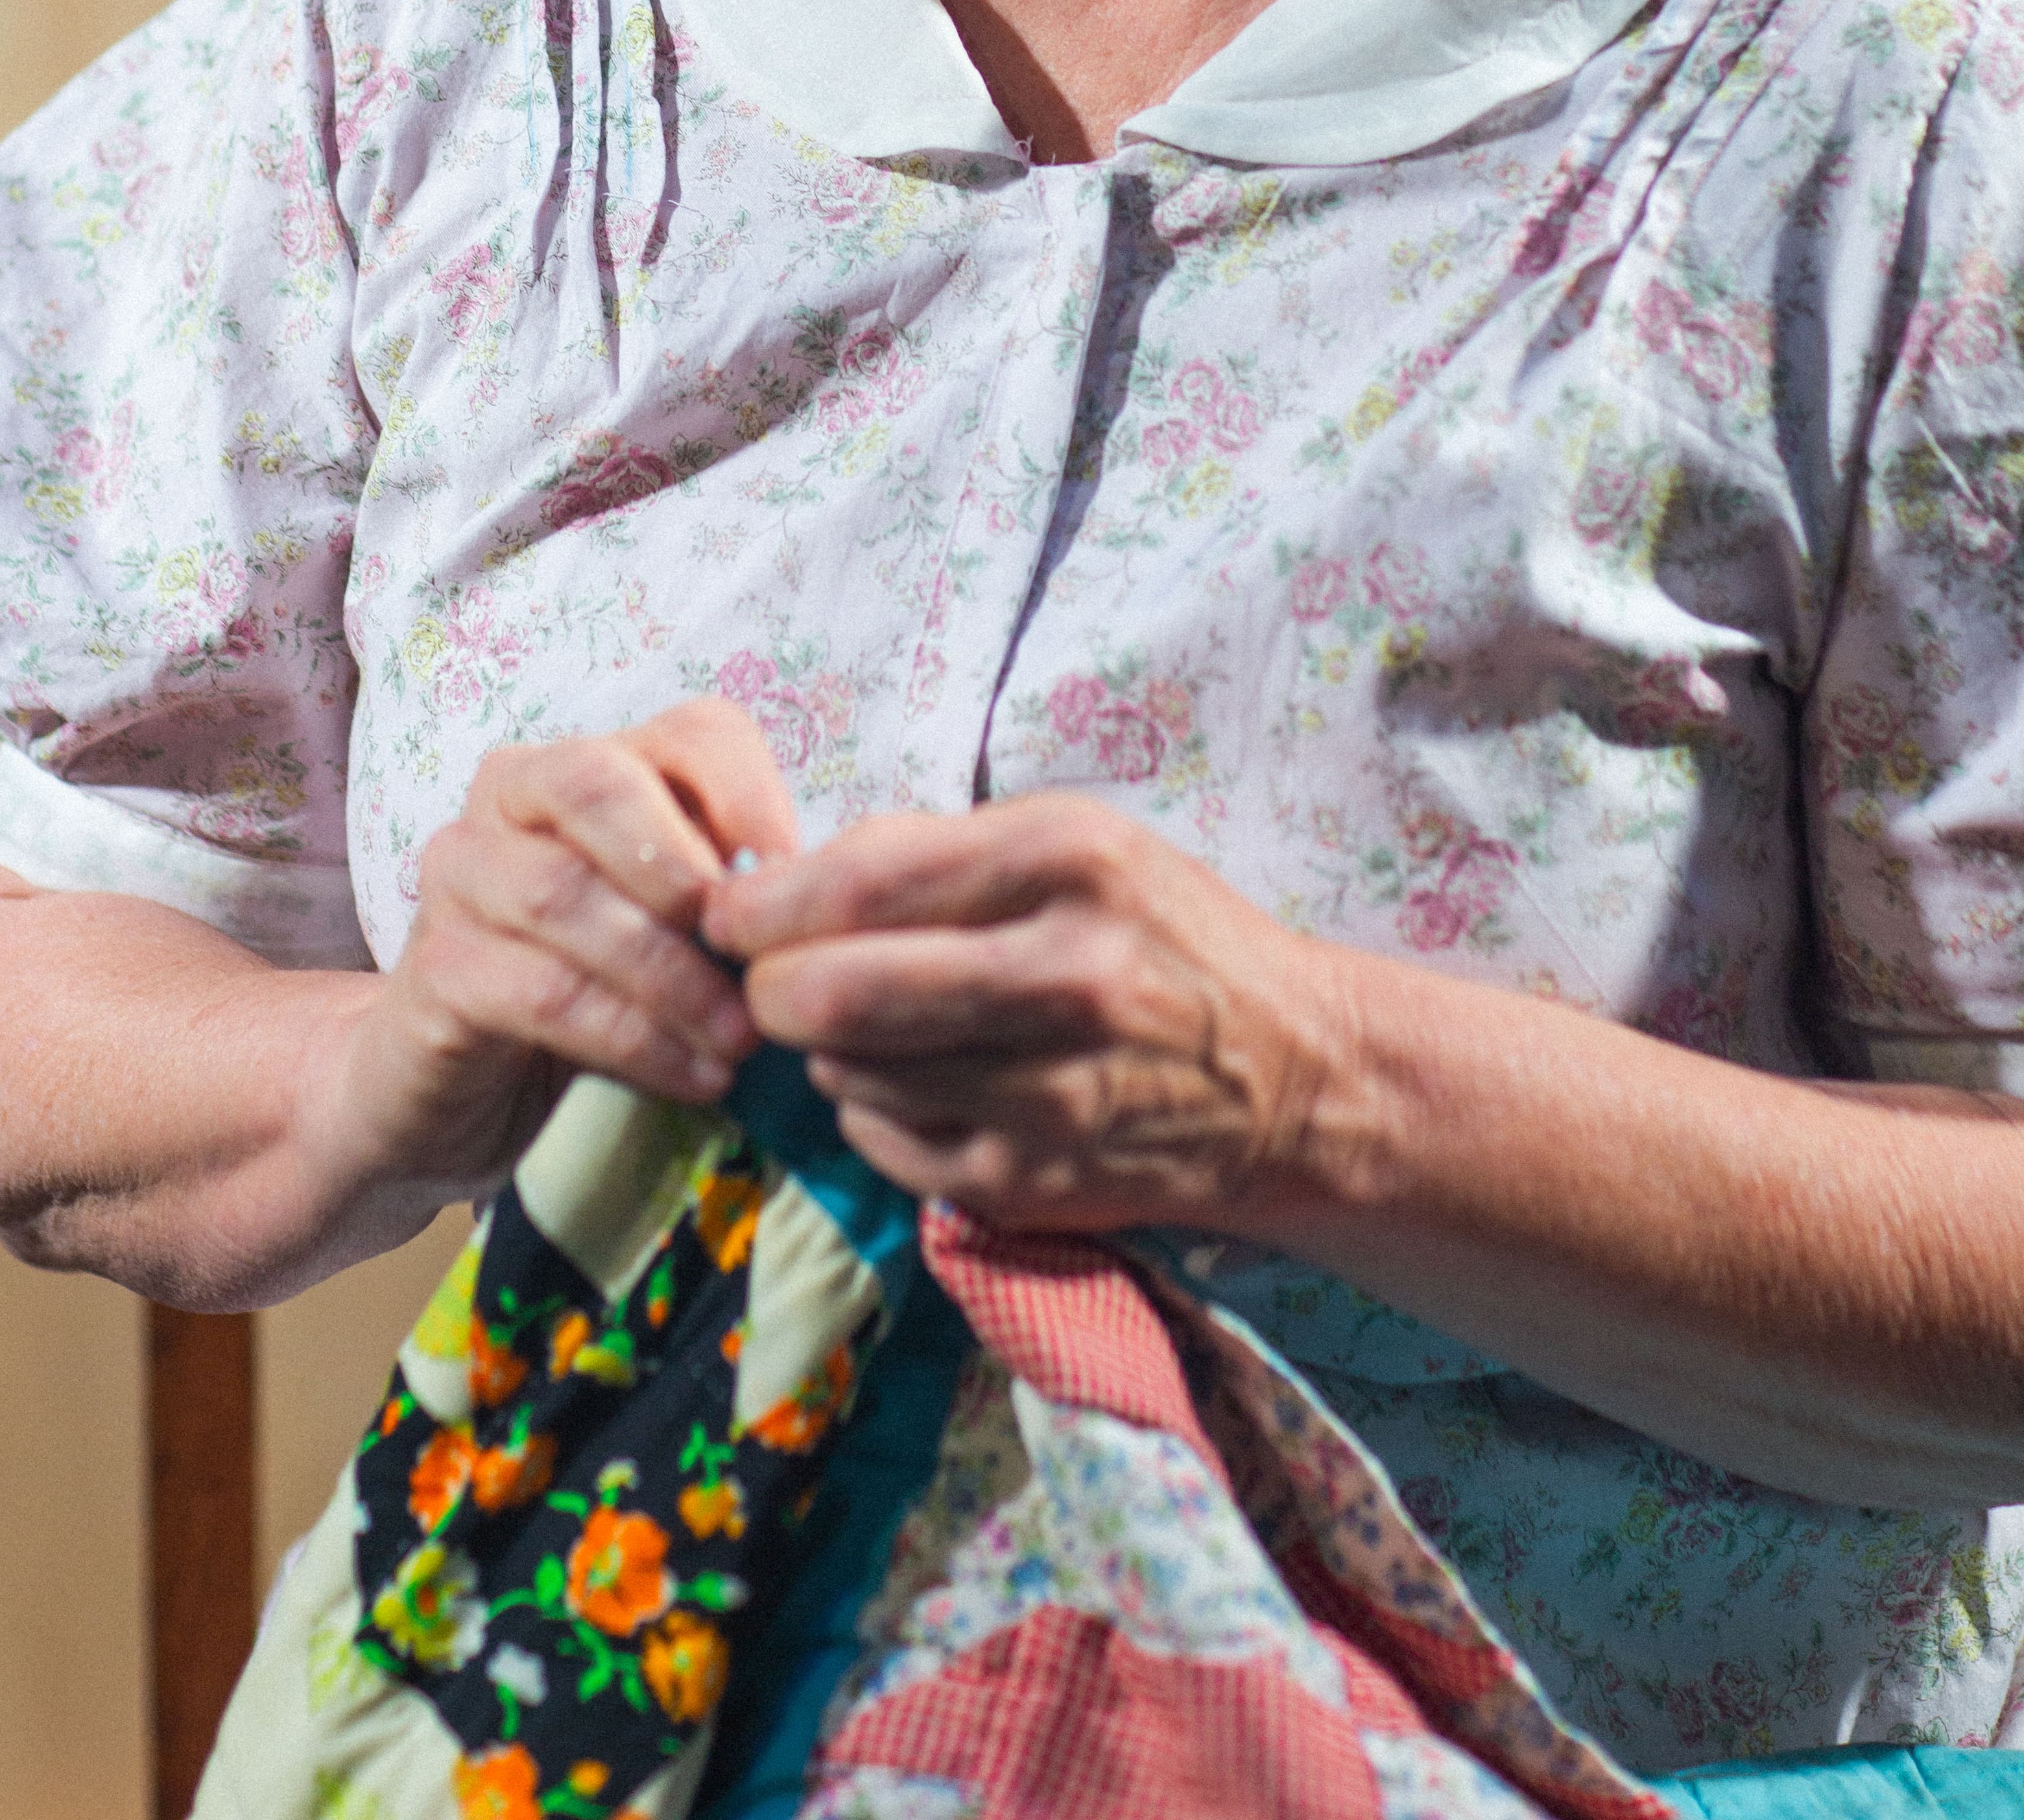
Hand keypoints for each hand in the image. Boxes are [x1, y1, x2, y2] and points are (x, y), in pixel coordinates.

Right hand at [309, 700, 798, 1214]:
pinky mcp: (434, 971)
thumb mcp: (671, 933)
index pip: (686, 731)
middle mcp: (511, 796)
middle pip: (594, 780)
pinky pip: (538, 990)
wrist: (455, 1089)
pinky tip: (691, 1077)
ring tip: (739, 1041)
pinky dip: (629, 1037)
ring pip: (562, 893)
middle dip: (682, 865)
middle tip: (748, 952)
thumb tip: (820, 910)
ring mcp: (459, 875)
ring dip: (669, 975)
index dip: (750, 793)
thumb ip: (727, 902)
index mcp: (589, 765)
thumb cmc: (591, 989)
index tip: (803, 879)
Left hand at [702, 793, 1339, 1231]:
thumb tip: (788, 883)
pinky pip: (893, 1148)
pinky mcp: (1039, 1180)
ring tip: (854, 1024)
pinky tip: (910, 1081)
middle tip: (763, 980)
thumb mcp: (1078, 843)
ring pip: (853, 1075)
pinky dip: (872, 1114)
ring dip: (825, 1051)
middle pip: (838, 993)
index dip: (766, 903)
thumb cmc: (1164, 936)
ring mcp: (1052, 1093)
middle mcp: (1065, 975)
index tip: (728, 912)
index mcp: (1069, 862)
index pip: (862, 882)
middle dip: (768, 988)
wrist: (1295, 1074)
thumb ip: (937, 852)